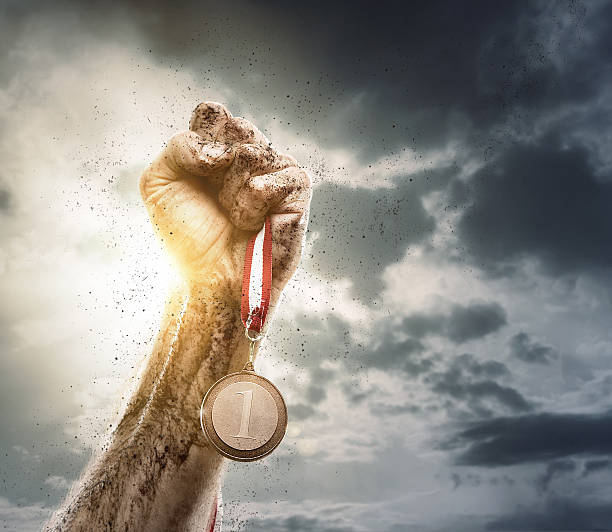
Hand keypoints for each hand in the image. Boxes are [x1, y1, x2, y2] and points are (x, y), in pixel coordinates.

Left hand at [139, 102, 311, 300]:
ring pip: (255, 152)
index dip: (201, 136)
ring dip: (233, 190)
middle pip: (237, 127)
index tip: (195, 171)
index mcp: (217, 150)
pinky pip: (283, 175)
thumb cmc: (186, 236)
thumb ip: (179, 145)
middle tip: (214, 199)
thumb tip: (220, 148)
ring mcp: (275, 172)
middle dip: (216, 166)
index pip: (213, 113)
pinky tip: (253, 221)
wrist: (208, 278)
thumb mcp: (158, 184)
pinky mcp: (297, 194)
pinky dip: (258, 200)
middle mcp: (248, 156)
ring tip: (234, 216)